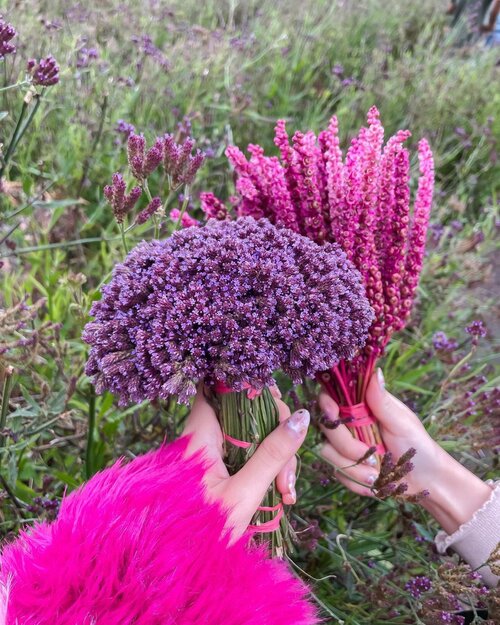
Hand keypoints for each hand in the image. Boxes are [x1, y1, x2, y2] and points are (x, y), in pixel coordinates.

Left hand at [182, 385, 309, 540]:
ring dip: (276, 458)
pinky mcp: (222, 470)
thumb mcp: (244, 493)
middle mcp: (205, 438)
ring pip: (253, 437)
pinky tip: (282, 494)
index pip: (218, 388)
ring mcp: (214, 454)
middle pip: (247, 414)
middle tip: (286, 472)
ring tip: (286, 493)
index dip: (246, 385)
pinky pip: (250, 457)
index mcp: (200, 436)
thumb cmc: (203, 531)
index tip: (275, 400)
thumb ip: (272, 454)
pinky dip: (267, 470)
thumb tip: (301, 418)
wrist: (181, 569)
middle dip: (275, 434)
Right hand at [319, 369, 492, 534]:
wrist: (427, 482)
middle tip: (371, 454)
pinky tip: (373, 482)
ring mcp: (345, 446)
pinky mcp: (346, 467)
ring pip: (328, 452)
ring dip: (353, 466)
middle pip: (326, 427)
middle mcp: (349, 423)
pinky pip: (338, 473)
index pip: (331, 396)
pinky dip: (356, 480)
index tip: (334, 413)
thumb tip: (375, 371)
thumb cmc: (418, 446)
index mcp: (362, 406)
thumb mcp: (402, 422)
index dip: (326, 404)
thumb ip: (381, 400)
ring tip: (377, 473)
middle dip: (346, 444)